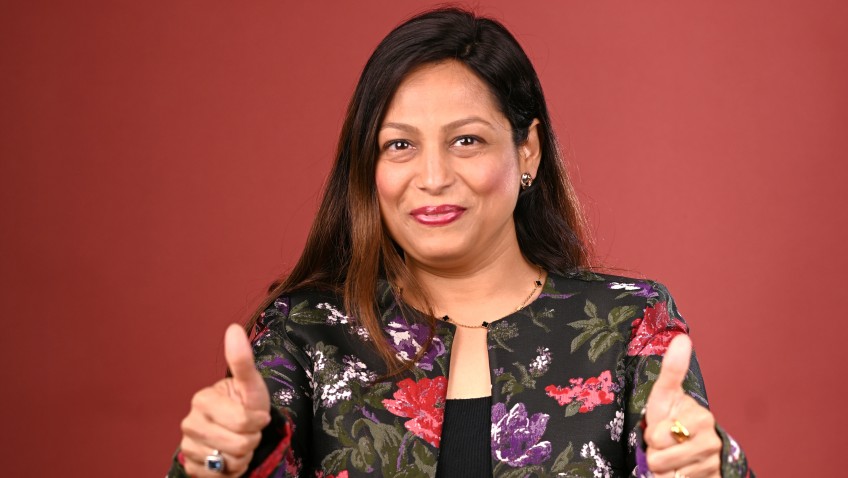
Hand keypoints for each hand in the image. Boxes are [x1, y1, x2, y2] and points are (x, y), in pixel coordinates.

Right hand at [179, 324, 271, 476]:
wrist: (238, 428)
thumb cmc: (246, 403)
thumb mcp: (251, 383)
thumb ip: (242, 360)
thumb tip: (233, 328)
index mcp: (202, 400)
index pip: (244, 422)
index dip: (258, 422)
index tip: (256, 415)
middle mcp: (189, 423)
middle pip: (238, 445)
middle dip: (251, 440)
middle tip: (247, 430)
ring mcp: (187, 446)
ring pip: (229, 462)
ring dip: (242, 456)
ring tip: (238, 442)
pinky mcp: (190, 466)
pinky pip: (217, 477)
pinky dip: (229, 471)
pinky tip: (228, 457)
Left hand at [644, 335, 721, 477]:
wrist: (684, 445)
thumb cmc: (669, 417)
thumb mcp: (664, 395)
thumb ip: (672, 370)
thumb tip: (682, 337)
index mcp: (702, 418)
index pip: (657, 437)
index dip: (651, 436)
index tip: (660, 428)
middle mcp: (712, 442)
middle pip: (660, 460)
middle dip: (655, 454)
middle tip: (663, 445)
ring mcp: (713, 464)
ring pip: (668, 476)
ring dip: (662, 470)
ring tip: (669, 458)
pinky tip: (678, 472)